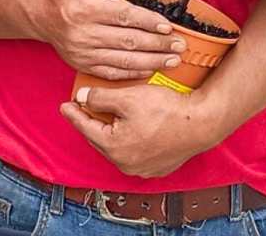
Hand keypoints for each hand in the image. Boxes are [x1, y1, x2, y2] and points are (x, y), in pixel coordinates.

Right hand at [32, 0, 185, 79]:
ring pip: (123, 60)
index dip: (149, 22)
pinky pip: (112, 73)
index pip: (125, 16)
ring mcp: (83, 52)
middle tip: (180, 46)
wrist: (39, 12)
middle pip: (128, 41)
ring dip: (152, 62)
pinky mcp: (82, 65)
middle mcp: (84, 33)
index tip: (168, 26)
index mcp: (86, 7)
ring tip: (172, 60)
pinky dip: (133, 73)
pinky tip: (150, 70)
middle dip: (158, 44)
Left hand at [60, 82, 223, 177]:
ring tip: (103, 115)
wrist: (200, 122)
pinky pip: (133, 152)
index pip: (86, 128)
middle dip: (90, 122)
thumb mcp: (127, 97)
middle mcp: (126, 163)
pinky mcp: (157, 166)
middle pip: (100, 139)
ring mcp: (143, 168)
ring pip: (116, 147)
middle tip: (82, 107)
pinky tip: (127, 126)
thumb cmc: (165, 109)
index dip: (74, 114)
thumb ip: (100, 98)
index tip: (64, 105)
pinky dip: (126, 139)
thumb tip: (81, 97)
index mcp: (115, 148)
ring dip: (109, 131)